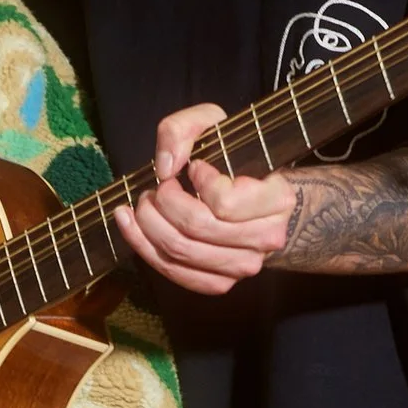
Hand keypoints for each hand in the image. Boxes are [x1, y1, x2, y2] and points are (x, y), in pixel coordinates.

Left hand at [111, 104, 297, 296]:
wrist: (253, 199)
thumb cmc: (233, 157)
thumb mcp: (213, 124)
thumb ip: (183, 129)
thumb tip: (166, 167)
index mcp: (277, 200)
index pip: (224, 201)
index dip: (198, 181)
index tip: (195, 167)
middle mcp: (267, 238)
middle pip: (197, 227)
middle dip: (162, 202)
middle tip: (155, 187)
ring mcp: (245, 265)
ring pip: (181, 251)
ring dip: (148, 224)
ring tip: (144, 203)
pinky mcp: (221, 282)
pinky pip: (175, 273)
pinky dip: (144, 248)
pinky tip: (130, 225)